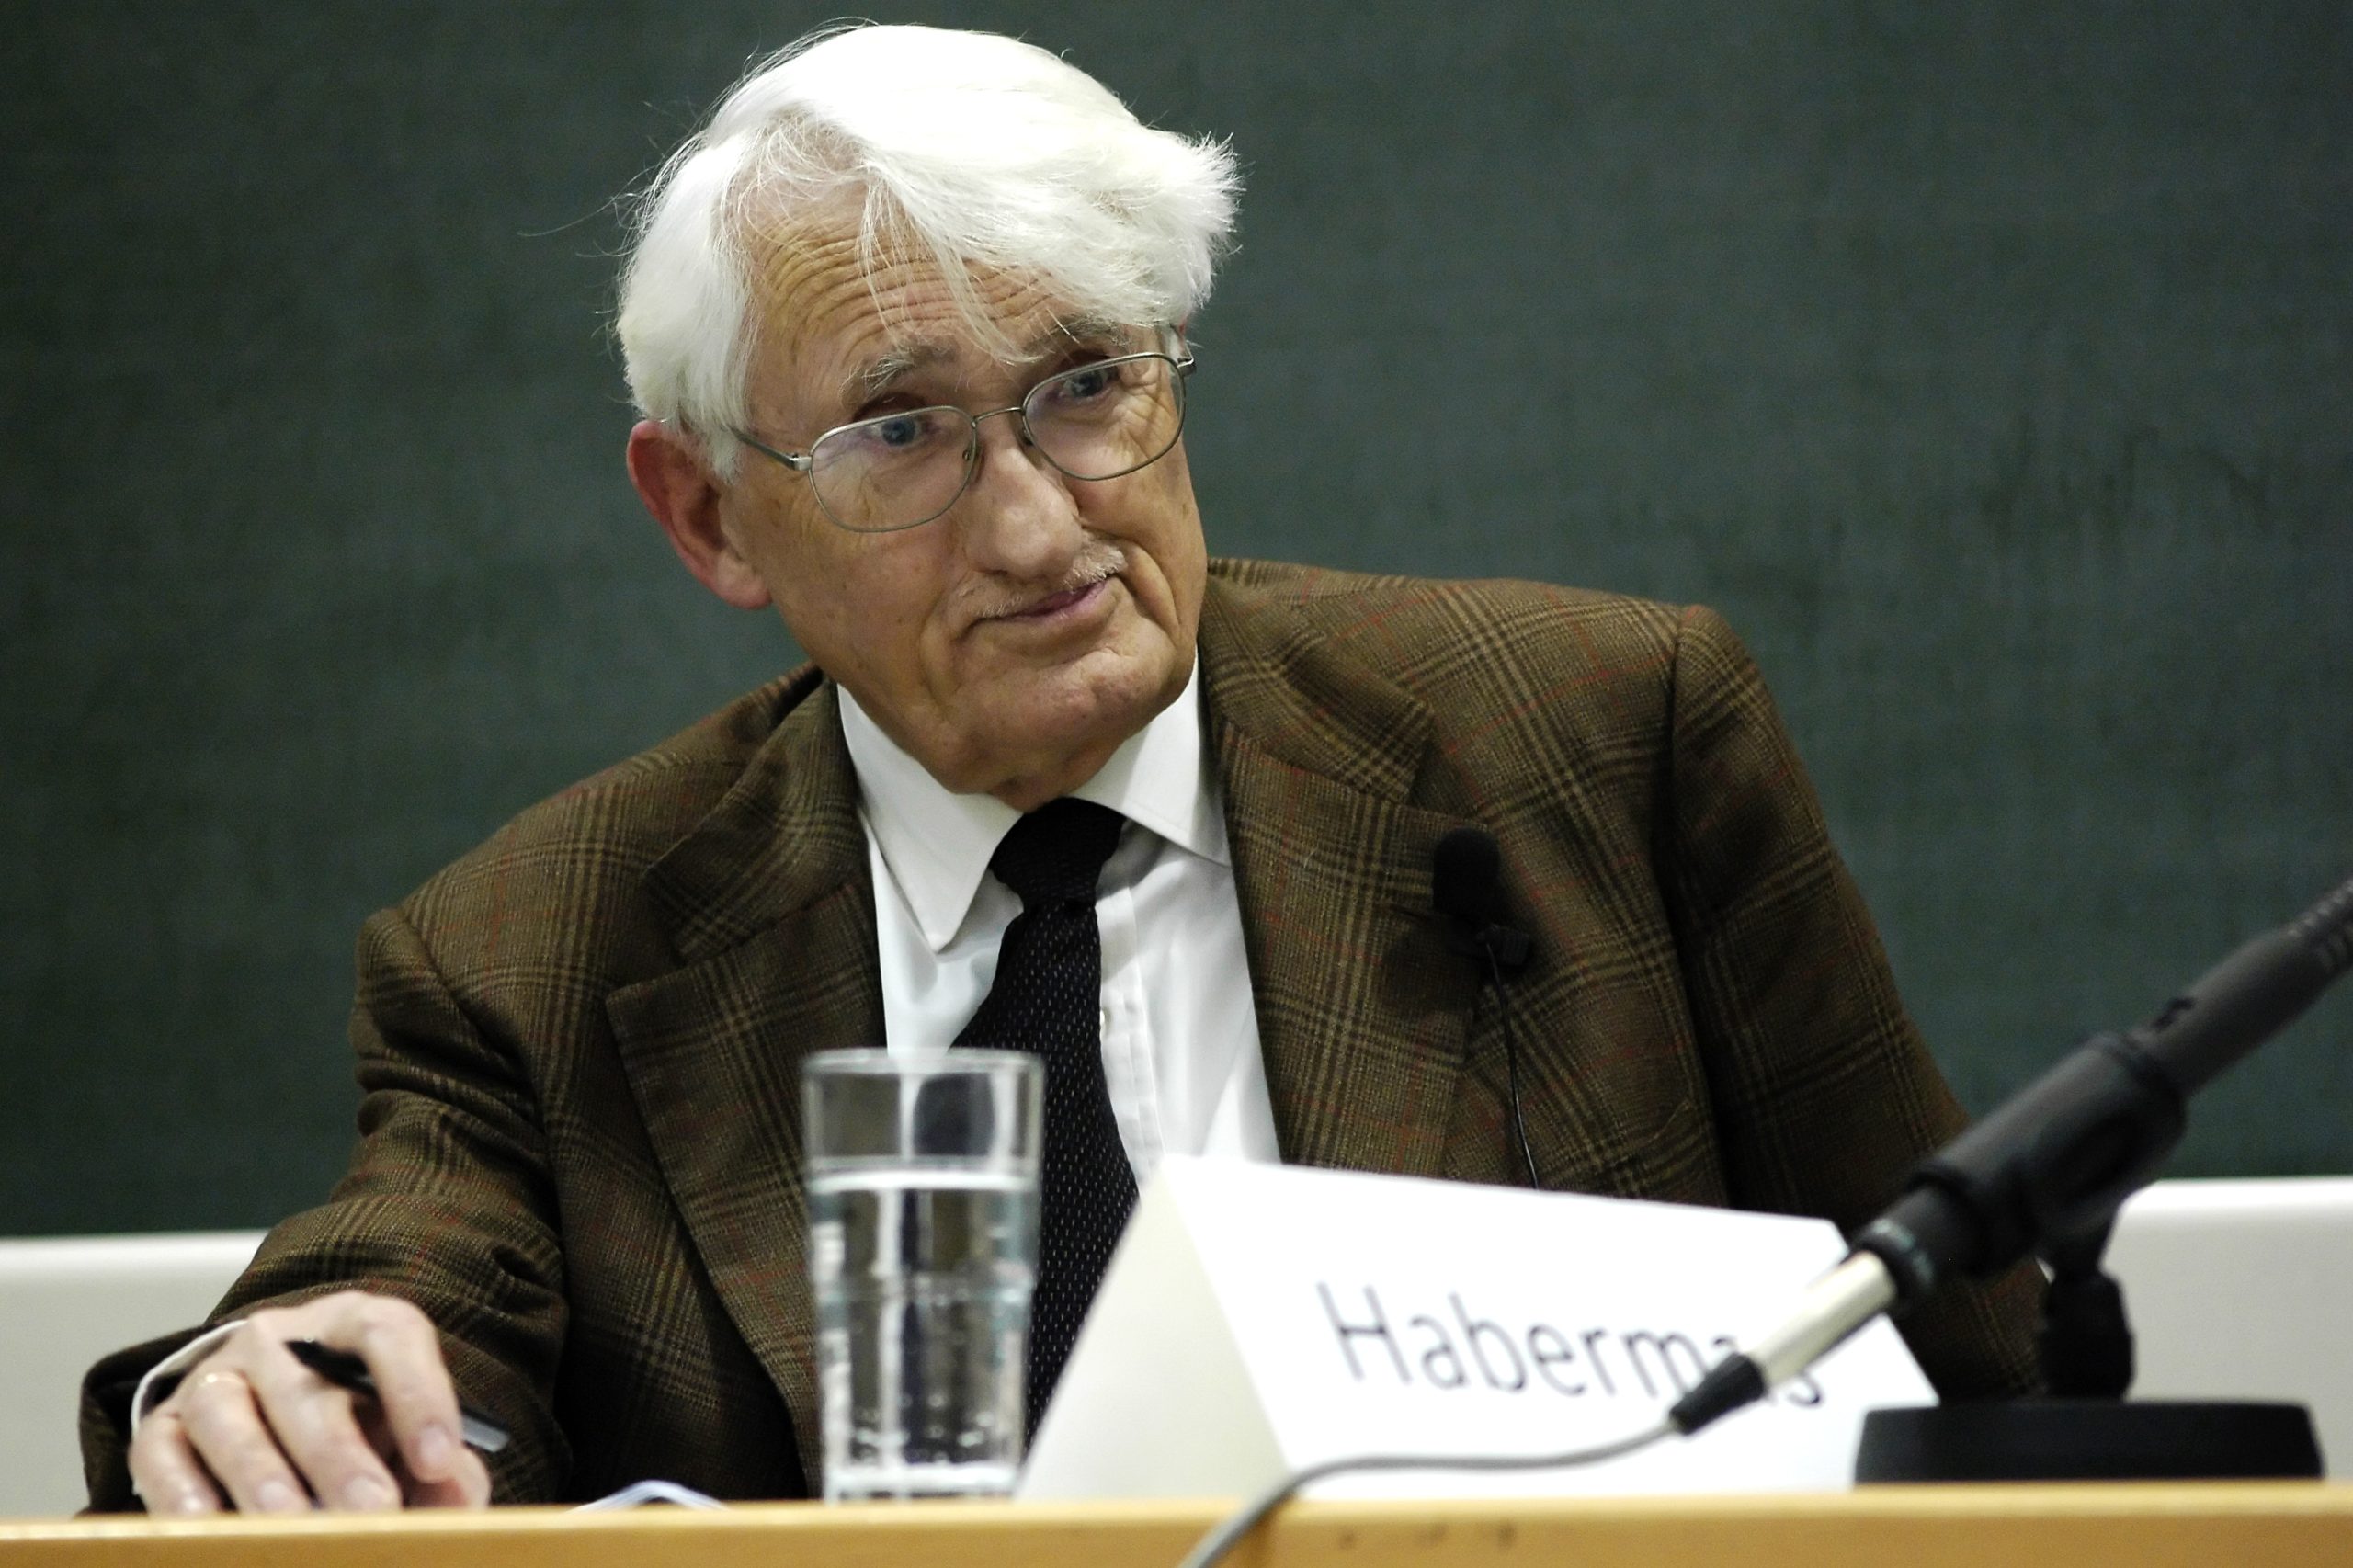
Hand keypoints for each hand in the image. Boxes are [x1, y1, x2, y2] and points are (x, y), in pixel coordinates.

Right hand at [128, 1291, 492, 1514]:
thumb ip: (442, 1468)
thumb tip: (454, 1491)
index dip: (418, 1394)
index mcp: (353, 1324)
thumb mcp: (408, 1438)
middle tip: (371, 1511)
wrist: (271, 1421)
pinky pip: (162, 1452)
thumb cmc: (362, 1431)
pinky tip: (211, 1527)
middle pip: (306, 1388)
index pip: (389, 1334)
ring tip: (291, 1522)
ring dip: (261, 1473)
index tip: (440, 1460)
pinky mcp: (163, 1426)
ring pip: (228, 1413)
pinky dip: (181, 1492)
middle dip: (340, 1456)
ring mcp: (215, 1378)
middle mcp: (279, 1340)